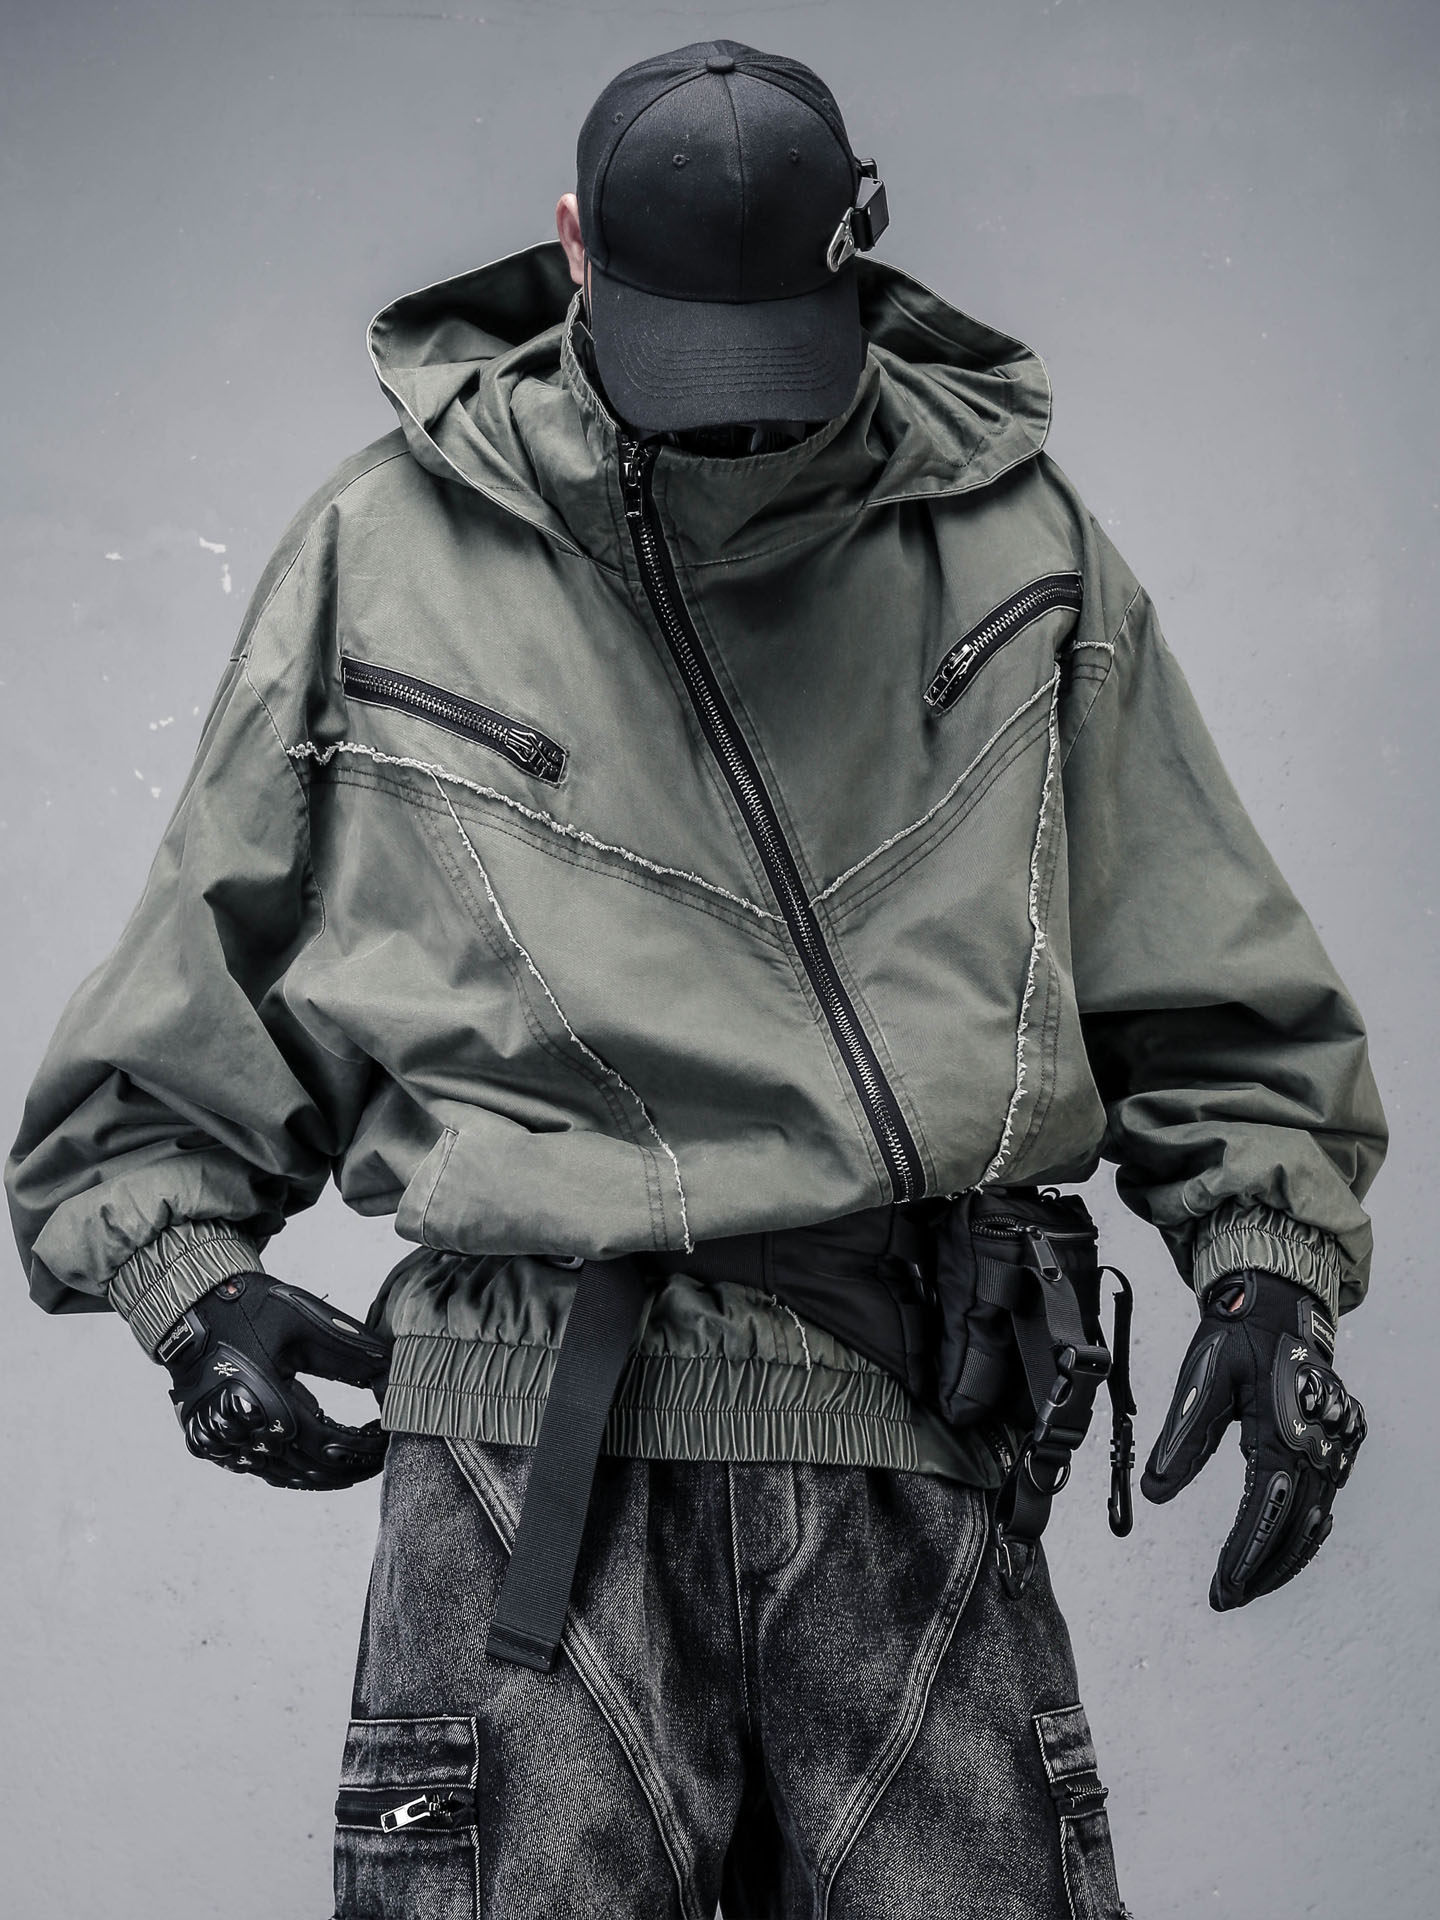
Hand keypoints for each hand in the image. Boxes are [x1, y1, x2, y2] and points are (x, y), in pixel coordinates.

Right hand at [155, 1271, 391, 1489]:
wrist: (188, 1310)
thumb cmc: (246, 1309)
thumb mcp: (303, 1320)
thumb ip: (350, 1348)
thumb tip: (391, 1370)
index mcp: (268, 1403)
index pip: (332, 1446)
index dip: (365, 1447)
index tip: (388, 1436)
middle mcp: (243, 1434)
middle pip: (312, 1470)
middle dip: (353, 1466)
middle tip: (380, 1453)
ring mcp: (225, 1445)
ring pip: (288, 1477)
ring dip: (326, 1474)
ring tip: (357, 1460)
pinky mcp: (214, 1445)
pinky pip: (263, 1471)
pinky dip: (296, 1471)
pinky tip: (318, 1462)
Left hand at [1141, 1269, 1365, 1609]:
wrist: (1276, 1304)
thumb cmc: (1237, 1338)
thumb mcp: (1200, 1381)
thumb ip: (1182, 1439)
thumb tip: (1155, 1490)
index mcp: (1283, 1428)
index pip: (1265, 1508)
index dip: (1244, 1552)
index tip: (1223, 1586)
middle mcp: (1320, 1442)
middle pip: (1296, 1525)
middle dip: (1262, 1568)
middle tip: (1228, 1596)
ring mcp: (1336, 1444)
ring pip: (1316, 1520)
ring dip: (1284, 1558)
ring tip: (1247, 1585)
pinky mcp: (1340, 1443)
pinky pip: (1325, 1500)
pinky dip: (1303, 1532)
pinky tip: (1282, 1552)